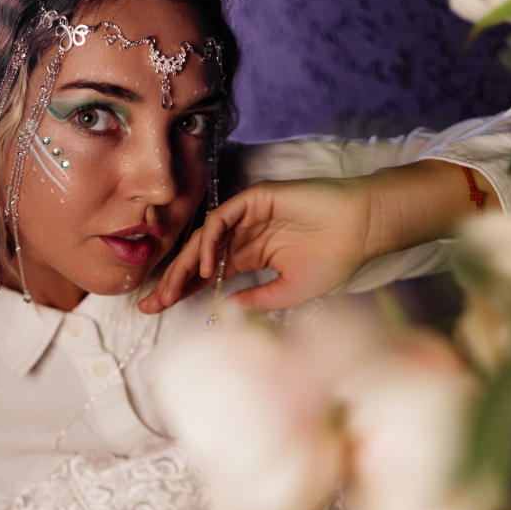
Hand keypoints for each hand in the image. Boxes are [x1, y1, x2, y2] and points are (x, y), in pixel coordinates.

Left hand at [139, 177, 374, 315]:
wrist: (360, 230)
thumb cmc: (333, 260)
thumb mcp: (289, 292)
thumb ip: (255, 301)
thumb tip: (224, 310)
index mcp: (251, 256)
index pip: (208, 276)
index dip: (182, 291)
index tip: (156, 310)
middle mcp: (244, 236)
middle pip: (198, 258)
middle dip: (172, 280)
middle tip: (150, 303)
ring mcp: (247, 216)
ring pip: (204, 239)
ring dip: (185, 265)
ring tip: (172, 291)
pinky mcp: (254, 199)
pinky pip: (221, 219)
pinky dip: (209, 242)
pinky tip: (207, 268)